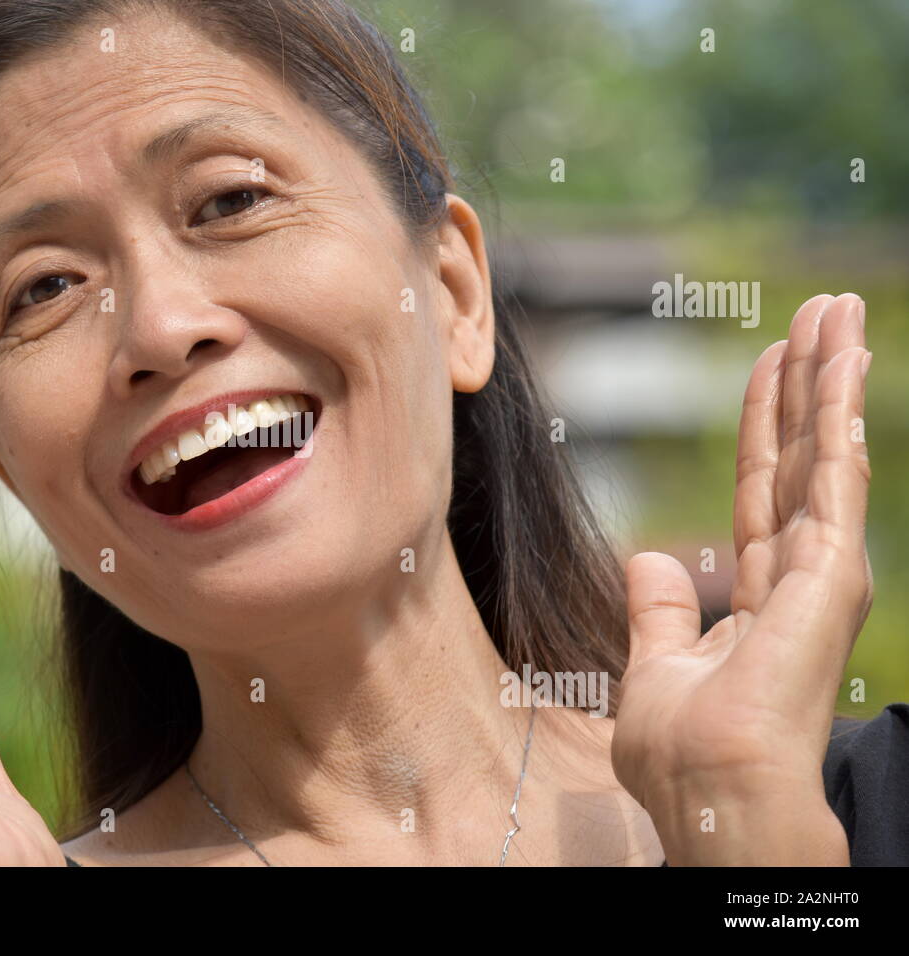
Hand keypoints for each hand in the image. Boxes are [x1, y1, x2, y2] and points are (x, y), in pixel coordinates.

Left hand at [612, 293, 871, 864]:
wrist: (709, 789)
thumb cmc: (683, 749)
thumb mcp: (658, 664)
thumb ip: (661, 609)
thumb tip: (654, 558)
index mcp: (758, 594)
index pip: (760, 488)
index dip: (764, 424)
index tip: (768, 362)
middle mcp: (799, 573)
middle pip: (800, 456)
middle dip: (810, 382)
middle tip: (825, 311)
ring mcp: (823, 569)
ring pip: (825, 449)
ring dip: (831, 376)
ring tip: (839, 309)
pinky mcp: (833, 567)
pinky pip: (835, 470)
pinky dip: (839, 409)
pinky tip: (844, 356)